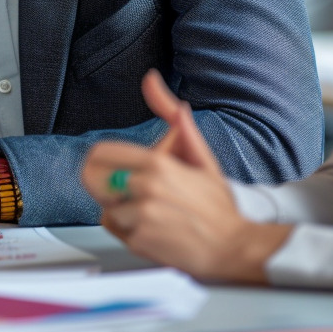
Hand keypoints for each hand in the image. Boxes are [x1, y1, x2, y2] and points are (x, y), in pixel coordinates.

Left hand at [81, 70, 289, 282]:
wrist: (234, 246)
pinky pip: (118, 232)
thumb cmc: (219, 205)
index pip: (102, 153)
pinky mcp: (140, 241)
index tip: (101, 166)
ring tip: (153, 216)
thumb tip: (155, 84)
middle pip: (98, 182)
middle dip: (112, 188)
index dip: (98, 160)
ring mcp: (142, 215)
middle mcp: (146, 187)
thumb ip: (178, 125)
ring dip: (123, 214)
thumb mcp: (202, 158)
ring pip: (108, 210)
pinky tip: (155, 231)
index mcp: (158, 163)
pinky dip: (130, 233)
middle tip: (133, 194)